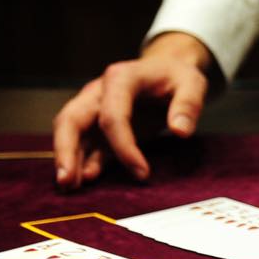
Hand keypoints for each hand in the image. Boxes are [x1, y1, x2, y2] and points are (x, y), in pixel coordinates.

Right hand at [52, 32, 211, 189]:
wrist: (167, 70)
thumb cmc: (178, 77)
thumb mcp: (192, 84)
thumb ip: (188, 105)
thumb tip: (180, 131)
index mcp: (121, 79)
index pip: (112, 116)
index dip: (123, 146)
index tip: (142, 173)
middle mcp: (99, 92)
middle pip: (72, 120)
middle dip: (67, 150)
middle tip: (67, 181)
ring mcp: (95, 109)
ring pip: (71, 133)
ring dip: (67, 159)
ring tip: (68, 187)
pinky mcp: (100, 126)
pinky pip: (87, 145)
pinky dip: (82, 162)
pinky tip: (83, 182)